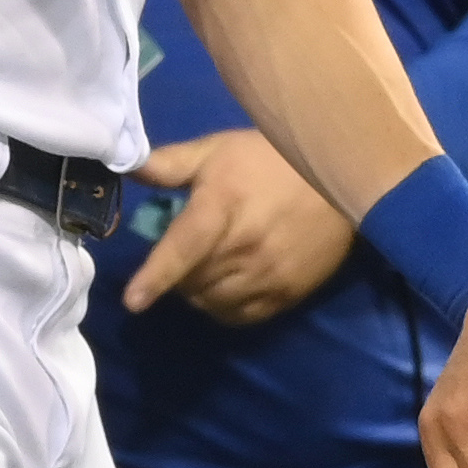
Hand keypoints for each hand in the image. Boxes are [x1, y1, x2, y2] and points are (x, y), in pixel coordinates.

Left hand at [121, 129, 357, 325]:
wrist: (339, 178)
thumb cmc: (270, 158)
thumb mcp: (217, 150)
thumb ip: (170, 163)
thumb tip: (128, 166)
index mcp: (222, 206)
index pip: (183, 249)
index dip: (155, 276)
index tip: (133, 301)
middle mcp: (244, 246)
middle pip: (191, 282)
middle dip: (175, 274)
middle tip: (184, 251)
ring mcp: (268, 275)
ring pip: (211, 303)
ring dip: (197, 291)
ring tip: (205, 267)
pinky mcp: (287, 295)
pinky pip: (238, 317)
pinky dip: (221, 307)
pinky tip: (226, 284)